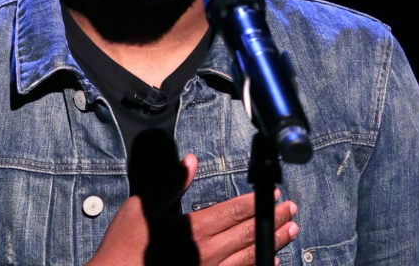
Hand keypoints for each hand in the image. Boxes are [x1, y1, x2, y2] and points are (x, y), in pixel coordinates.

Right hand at [89, 153, 299, 265]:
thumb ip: (170, 183)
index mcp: (194, 228)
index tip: (276, 194)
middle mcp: (208, 252)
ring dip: (273, 242)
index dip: (256, 202)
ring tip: (291, 232)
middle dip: (274, 220)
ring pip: (251, 256)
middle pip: (250, 233)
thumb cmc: (126, 245)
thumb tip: (191, 161)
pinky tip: (270, 261)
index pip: (234, 211)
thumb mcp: (142, 207)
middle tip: (292, 210)